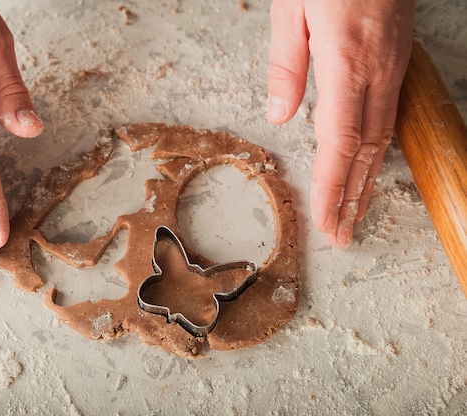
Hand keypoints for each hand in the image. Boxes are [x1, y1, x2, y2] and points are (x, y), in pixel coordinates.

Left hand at [266, 0, 414, 246]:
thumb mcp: (292, 7)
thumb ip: (286, 65)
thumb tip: (280, 116)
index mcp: (346, 63)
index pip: (339, 143)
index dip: (332, 188)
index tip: (325, 222)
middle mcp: (376, 72)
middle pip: (364, 151)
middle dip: (350, 198)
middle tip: (340, 236)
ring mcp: (392, 66)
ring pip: (381, 138)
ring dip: (366, 180)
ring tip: (354, 213)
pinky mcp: (397, 59)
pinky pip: (388, 116)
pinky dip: (376, 151)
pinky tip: (368, 166)